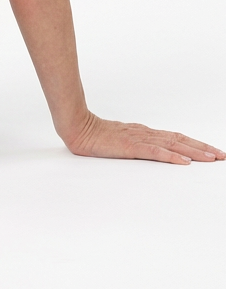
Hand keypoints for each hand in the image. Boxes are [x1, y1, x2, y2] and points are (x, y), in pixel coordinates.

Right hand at [64, 110, 224, 164]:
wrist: (76, 127)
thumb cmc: (95, 135)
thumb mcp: (120, 140)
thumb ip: (136, 144)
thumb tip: (151, 150)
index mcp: (143, 133)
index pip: (175, 137)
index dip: (196, 144)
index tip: (213, 152)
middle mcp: (145, 133)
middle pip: (180, 140)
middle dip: (203, 149)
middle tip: (222, 156)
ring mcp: (138, 139)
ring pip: (172, 144)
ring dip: (194, 151)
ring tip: (212, 158)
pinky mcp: (130, 146)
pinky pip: (155, 152)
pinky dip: (172, 156)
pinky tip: (184, 161)